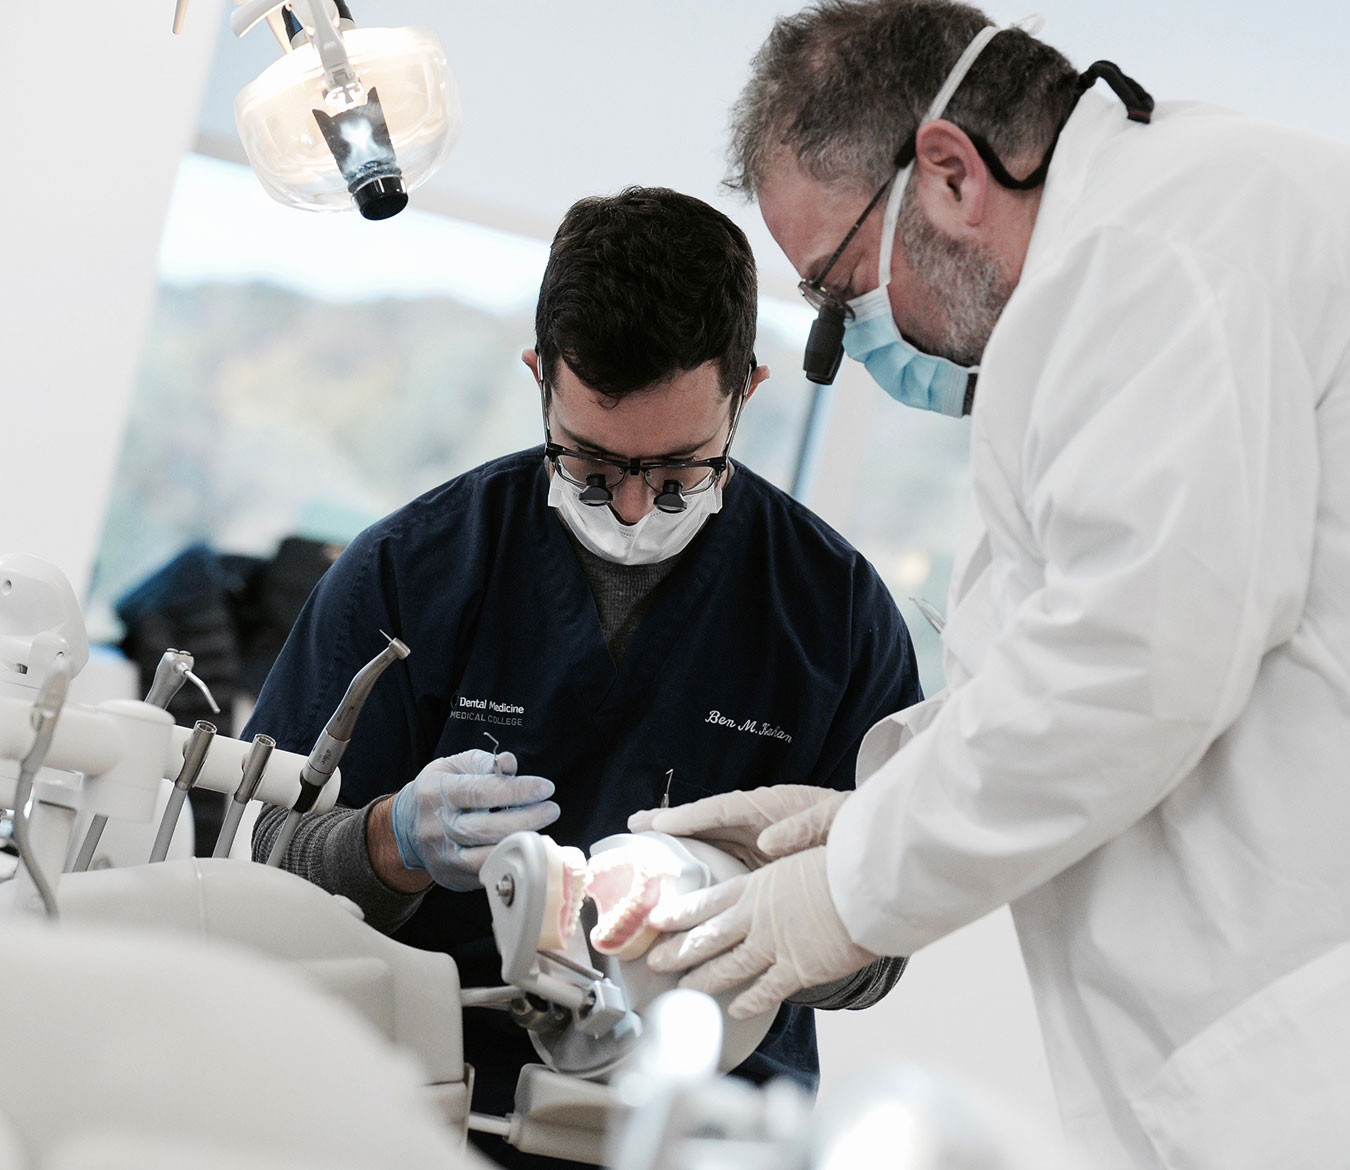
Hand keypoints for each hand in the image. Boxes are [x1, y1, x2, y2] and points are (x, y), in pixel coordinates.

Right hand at [390, 749, 559, 890]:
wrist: (406, 828)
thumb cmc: (439, 790)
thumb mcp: (454, 766)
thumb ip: (484, 763)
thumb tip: (510, 763)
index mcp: (436, 793)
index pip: (480, 791)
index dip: (516, 790)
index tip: (545, 787)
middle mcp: (436, 828)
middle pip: (485, 828)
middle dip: (525, 819)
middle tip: (552, 809)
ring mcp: (443, 857)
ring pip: (486, 857)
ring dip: (520, 843)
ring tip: (541, 830)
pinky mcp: (452, 878)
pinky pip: (487, 874)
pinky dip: (510, 861)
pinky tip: (526, 848)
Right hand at [627, 785, 847, 868]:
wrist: (875, 841)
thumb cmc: (854, 824)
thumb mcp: (833, 819)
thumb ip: (803, 828)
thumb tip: (768, 841)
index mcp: (769, 807)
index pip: (720, 810)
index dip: (687, 817)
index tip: (656, 823)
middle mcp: (756, 822)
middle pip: (706, 823)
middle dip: (671, 825)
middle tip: (634, 827)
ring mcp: (758, 840)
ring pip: (712, 843)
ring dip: (682, 849)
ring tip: (648, 855)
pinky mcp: (764, 860)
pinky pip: (729, 864)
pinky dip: (705, 872)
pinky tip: (689, 890)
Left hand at [644, 846, 878, 1018]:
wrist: (867, 883)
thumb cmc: (841, 861)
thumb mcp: (800, 856)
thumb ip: (779, 876)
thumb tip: (770, 874)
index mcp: (757, 887)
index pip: (707, 902)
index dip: (680, 913)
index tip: (656, 920)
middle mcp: (757, 918)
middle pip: (707, 937)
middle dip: (678, 952)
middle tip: (653, 962)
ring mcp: (775, 946)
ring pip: (728, 967)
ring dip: (703, 979)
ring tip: (683, 990)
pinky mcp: (798, 970)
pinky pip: (766, 991)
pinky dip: (748, 1001)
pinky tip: (735, 1009)